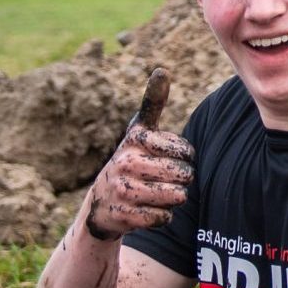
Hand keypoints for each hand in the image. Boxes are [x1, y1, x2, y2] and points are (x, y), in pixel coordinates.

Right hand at [84, 68, 192, 239]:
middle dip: (181, 179)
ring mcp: (122, 190)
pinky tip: (146, 209)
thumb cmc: (132, 161)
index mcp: (134, 140)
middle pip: (184, 175)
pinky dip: (162, 216)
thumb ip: (153, 103)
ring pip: (177, 197)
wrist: (102, 203)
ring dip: (173, 198)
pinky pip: (164, 217)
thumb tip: (161, 70)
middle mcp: (125, 163)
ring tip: (155, 193)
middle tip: (162, 178)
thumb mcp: (139, 132)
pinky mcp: (123, 216)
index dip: (185, 156)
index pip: (185, 150)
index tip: (170, 155)